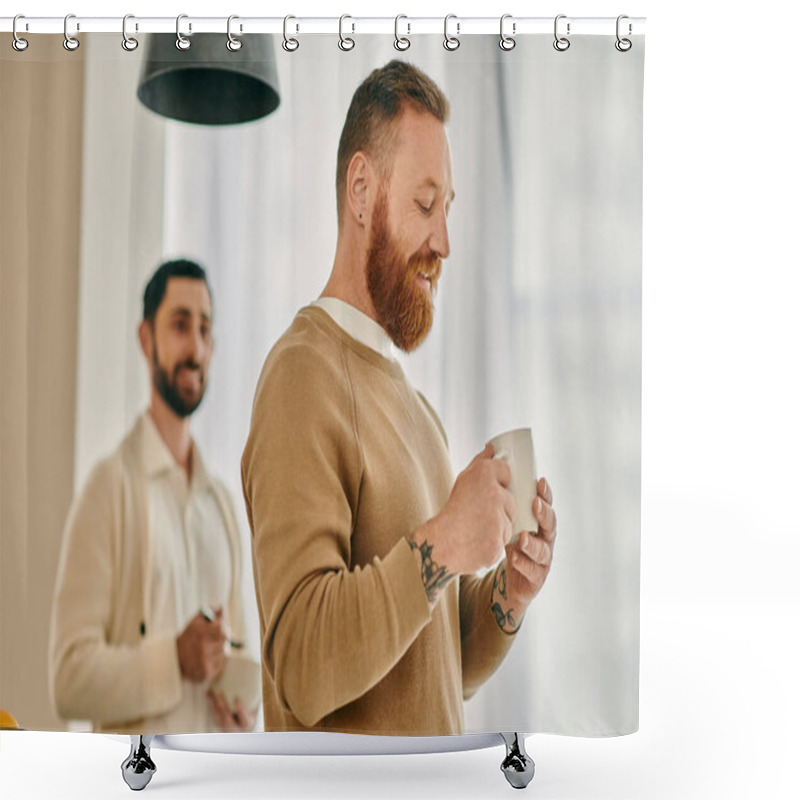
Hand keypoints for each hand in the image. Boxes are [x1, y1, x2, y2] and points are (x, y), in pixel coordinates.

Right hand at [176, 609, 226, 682]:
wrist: (173, 661)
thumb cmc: (188, 638)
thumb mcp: (196, 622)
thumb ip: (210, 612)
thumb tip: (222, 607)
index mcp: (201, 633)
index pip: (223, 629)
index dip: (222, 629)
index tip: (218, 629)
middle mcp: (203, 648)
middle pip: (225, 641)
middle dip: (221, 639)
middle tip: (213, 640)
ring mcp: (205, 662)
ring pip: (224, 653)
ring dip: (219, 651)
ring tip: (207, 651)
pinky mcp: (206, 673)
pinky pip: (220, 665)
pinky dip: (216, 662)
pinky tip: (206, 660)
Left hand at [207, 689, 256, 731]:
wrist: (241, 731)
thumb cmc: (250, 717)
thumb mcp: (255, 712)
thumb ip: (256, 702)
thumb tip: (259, 686)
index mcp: (247, 724)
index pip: (244, 718)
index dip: (240, 709)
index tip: (237, 699)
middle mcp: (236, 729)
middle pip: (228, 719)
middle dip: (223, 707)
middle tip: (220, 694)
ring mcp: (226, 729)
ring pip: (218, 718)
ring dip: (214, 705)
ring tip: (210, 693)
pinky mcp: (218, 726)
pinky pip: (214, 716)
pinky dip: (211, 706)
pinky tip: (209, 696)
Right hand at [421, 444, 515, 568]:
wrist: (442, 543)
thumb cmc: (454, 511)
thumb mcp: (464, 480)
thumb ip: (481, 462)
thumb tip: (492, 446)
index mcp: (483, 474)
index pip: (506, 470)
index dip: (498, 482)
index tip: (486, 491)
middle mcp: (492, 493)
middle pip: (511, 498)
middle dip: (500, 507)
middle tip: (479, 513)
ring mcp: (497, 517)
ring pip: (510, 518)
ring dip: (499, 524)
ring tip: (479, 527)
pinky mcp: (499, 538)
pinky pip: (506, 537)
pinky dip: (496, 540)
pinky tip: (480, 539)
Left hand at [490, 477, 556, 632]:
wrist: (506, 582)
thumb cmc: (507, 542)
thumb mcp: (504, 518)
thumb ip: (500, 491)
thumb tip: (490, 454)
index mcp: (537, 521)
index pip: (546, 504)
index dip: (546, 494)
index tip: (539, 482)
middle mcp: (544, 538)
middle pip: (551, 524)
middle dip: (544, 513)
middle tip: (534, 504)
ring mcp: (542, 559)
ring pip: (543, 550)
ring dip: (533, 543)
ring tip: (522, 537)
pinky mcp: (535, 578)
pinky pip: (532, 571)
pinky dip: (523, 563)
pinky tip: (513, 556)